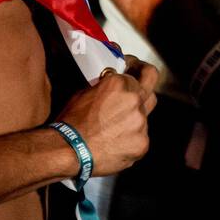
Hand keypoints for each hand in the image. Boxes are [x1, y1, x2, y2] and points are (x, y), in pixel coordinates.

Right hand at [56, 55, 155, 177]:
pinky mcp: (142, 142)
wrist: (69, 151)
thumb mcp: (83, 93)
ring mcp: (140, 122)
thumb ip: (105, 86)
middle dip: (145, 75)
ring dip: (135, 112)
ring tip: (117, 122)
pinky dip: (131, 136)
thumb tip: (112, 85)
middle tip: (141, 75)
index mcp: (118, 84)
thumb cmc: (71, 123)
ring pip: (146, 112)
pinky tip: (116, 140)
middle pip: (151, 80)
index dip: (131, 68)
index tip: (130, 68)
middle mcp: (133, 99)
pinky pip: (142, 135)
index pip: (134, 70)